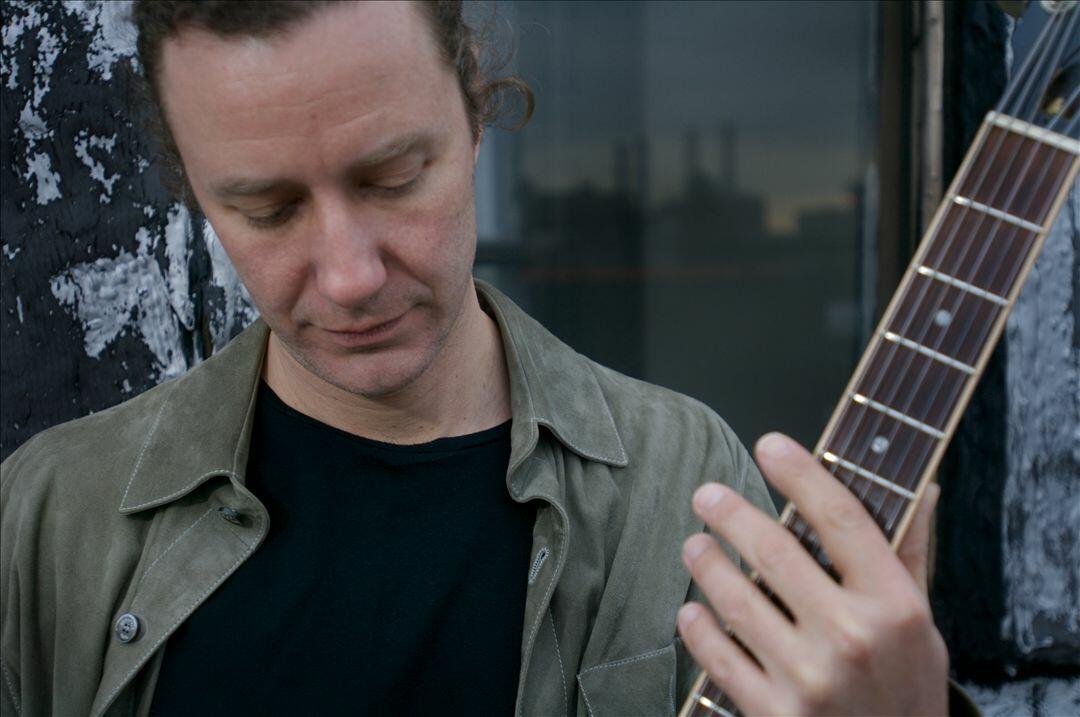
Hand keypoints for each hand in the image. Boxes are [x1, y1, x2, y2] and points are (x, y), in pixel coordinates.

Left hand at [677, 432, 948, 715]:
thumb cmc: (906, 687)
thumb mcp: (922, 622)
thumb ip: (910, 553)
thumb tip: (921, 485)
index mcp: (895, 605)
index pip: (842, 518)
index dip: (801, 474)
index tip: (770, 445)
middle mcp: (852, 637)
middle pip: (775, 551)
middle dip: (731, 513)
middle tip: (706, 495)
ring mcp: (809, 678)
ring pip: (736, 599)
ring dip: (706, 563)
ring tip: (695, 545)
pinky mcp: (773, 714)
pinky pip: (718, 657)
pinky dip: (697, 628)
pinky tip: (691, 611)